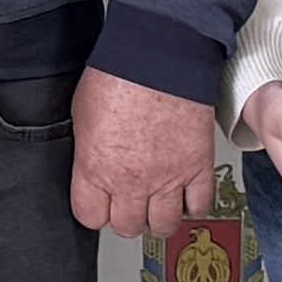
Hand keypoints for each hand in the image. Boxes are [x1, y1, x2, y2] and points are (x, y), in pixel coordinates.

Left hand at [71, 73, 222, 235]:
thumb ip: (87, 151)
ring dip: (158, 217)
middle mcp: (131, 181)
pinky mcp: (198, 167)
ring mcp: (168, 178)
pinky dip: (192, 205)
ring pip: (163, 226)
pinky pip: (199, 206)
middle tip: (129, 200)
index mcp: (96, 169)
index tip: (99, 202)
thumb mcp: (82, 115)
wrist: (160, 55)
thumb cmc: (119, 73)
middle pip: (127, 226)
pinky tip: (184, 195)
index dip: (94, 209)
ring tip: (156, 202)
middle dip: (126, 215)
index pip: (90, 217)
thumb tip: (91, 165)